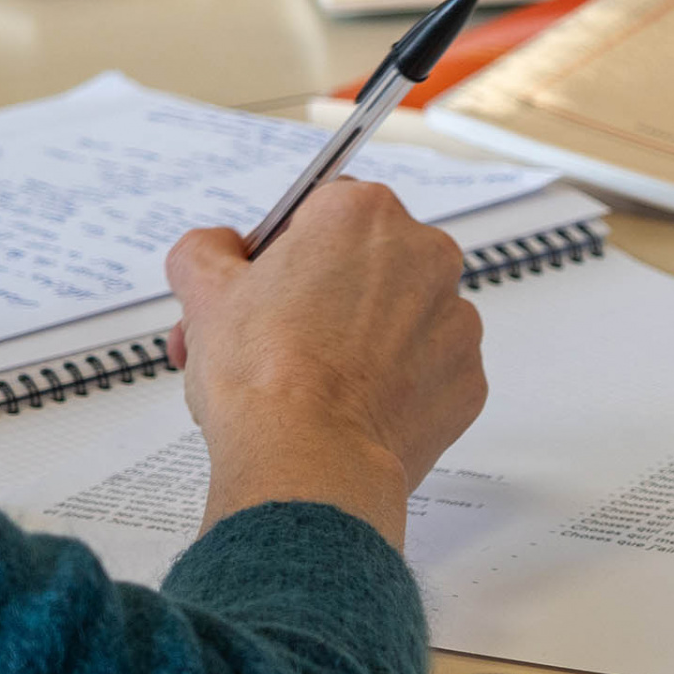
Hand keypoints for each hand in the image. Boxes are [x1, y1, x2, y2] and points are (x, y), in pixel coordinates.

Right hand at [166, 181, 486, 546]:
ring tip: (313, 381)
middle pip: (367, 263)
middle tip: (278, 338)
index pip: (321, 211)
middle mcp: (423, 255)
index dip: (287, 251)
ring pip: (402, 317)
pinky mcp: (467, 379)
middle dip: (325, 295)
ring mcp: (455, 320)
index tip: (267, 284)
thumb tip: (213, 249)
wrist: (308, 462)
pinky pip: (428, 370)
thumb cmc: (265, 378)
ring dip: (363, 339)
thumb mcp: (205, 294)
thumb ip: (205, 250)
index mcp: (362, 214)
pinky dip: (397, 385)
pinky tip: (352, 407)